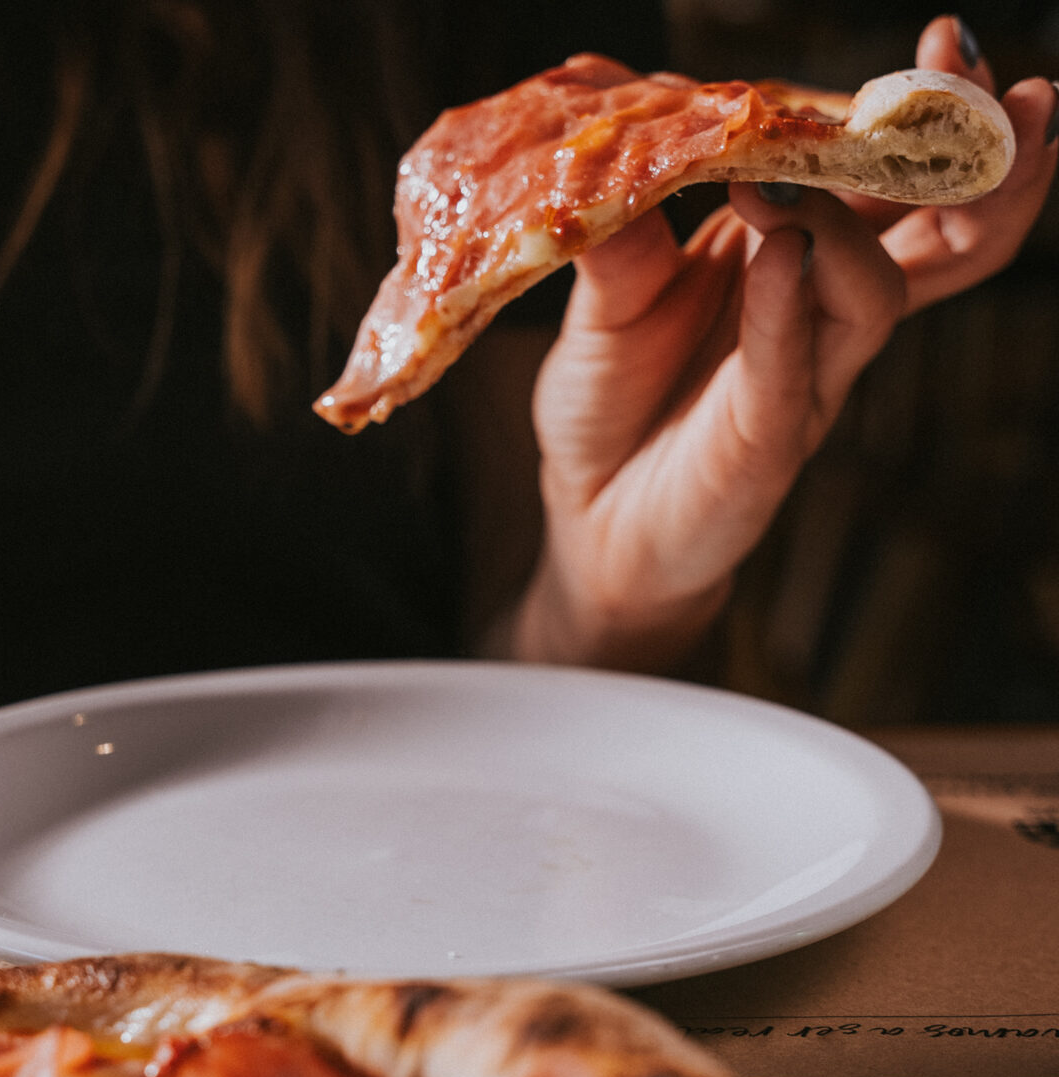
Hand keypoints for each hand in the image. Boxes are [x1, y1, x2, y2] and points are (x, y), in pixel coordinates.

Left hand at [498, 16, 1056, 671]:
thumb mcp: (605, 295)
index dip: (921, 115)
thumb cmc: (610, 401)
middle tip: (993, 85)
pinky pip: (791, 363)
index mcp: (787, 252)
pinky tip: (784, 251)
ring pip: (878, 292)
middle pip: (932, 228)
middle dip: (975, 156)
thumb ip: (621, 220)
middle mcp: (816, 307)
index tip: (946, 45)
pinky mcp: (767, 437)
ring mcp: (803, 374)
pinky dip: (790, 304)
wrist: (592, 520)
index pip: (875, 175)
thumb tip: (618, 110)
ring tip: (823, 162)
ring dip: (859, 220)